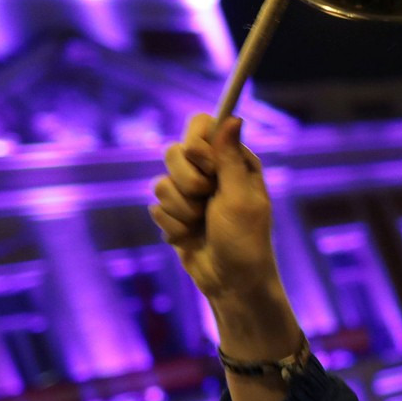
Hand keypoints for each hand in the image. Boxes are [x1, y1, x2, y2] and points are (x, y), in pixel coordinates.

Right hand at [151, 117, 293, 357]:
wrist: (230, 282)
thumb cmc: (245, 240)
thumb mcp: (240, 198)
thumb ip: (230, 159)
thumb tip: (233, 118)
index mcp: (234, 161)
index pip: (203, 126)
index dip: (199, 145)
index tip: (208, 167)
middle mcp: (211, 172)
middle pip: (175, 152)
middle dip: (187, 181)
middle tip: (207, 199)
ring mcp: (190, 192)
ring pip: (161, 183)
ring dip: (181, 209)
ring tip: (201, 224)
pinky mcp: (174, 213)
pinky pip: (156, 208)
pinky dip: (173, 226)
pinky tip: (191, 237)